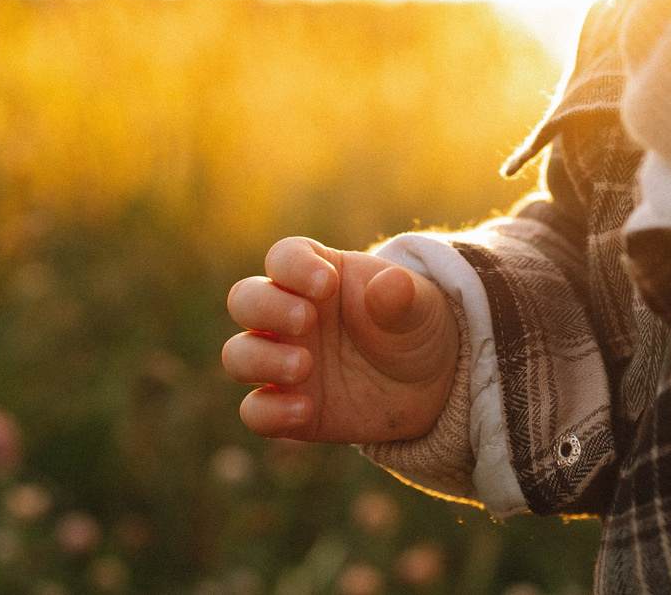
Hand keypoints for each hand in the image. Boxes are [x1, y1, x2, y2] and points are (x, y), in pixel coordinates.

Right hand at [223, 237, 456, 442]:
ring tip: (304, 366)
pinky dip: (269, 412)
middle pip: (245, 299)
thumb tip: (391, 285)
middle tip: (307, 321)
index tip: (327, 284)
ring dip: (261, 359)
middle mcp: (290, 315)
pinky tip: (306, 409)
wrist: (432, 382)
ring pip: (238, 355)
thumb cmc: (416, 327)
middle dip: (266, 307)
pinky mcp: (288, 408)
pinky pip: (255, 412)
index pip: (284, 257)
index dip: (294, 266)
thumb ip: (403, 296)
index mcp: (320, 275)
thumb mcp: (421, 307)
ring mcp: (284, 362)